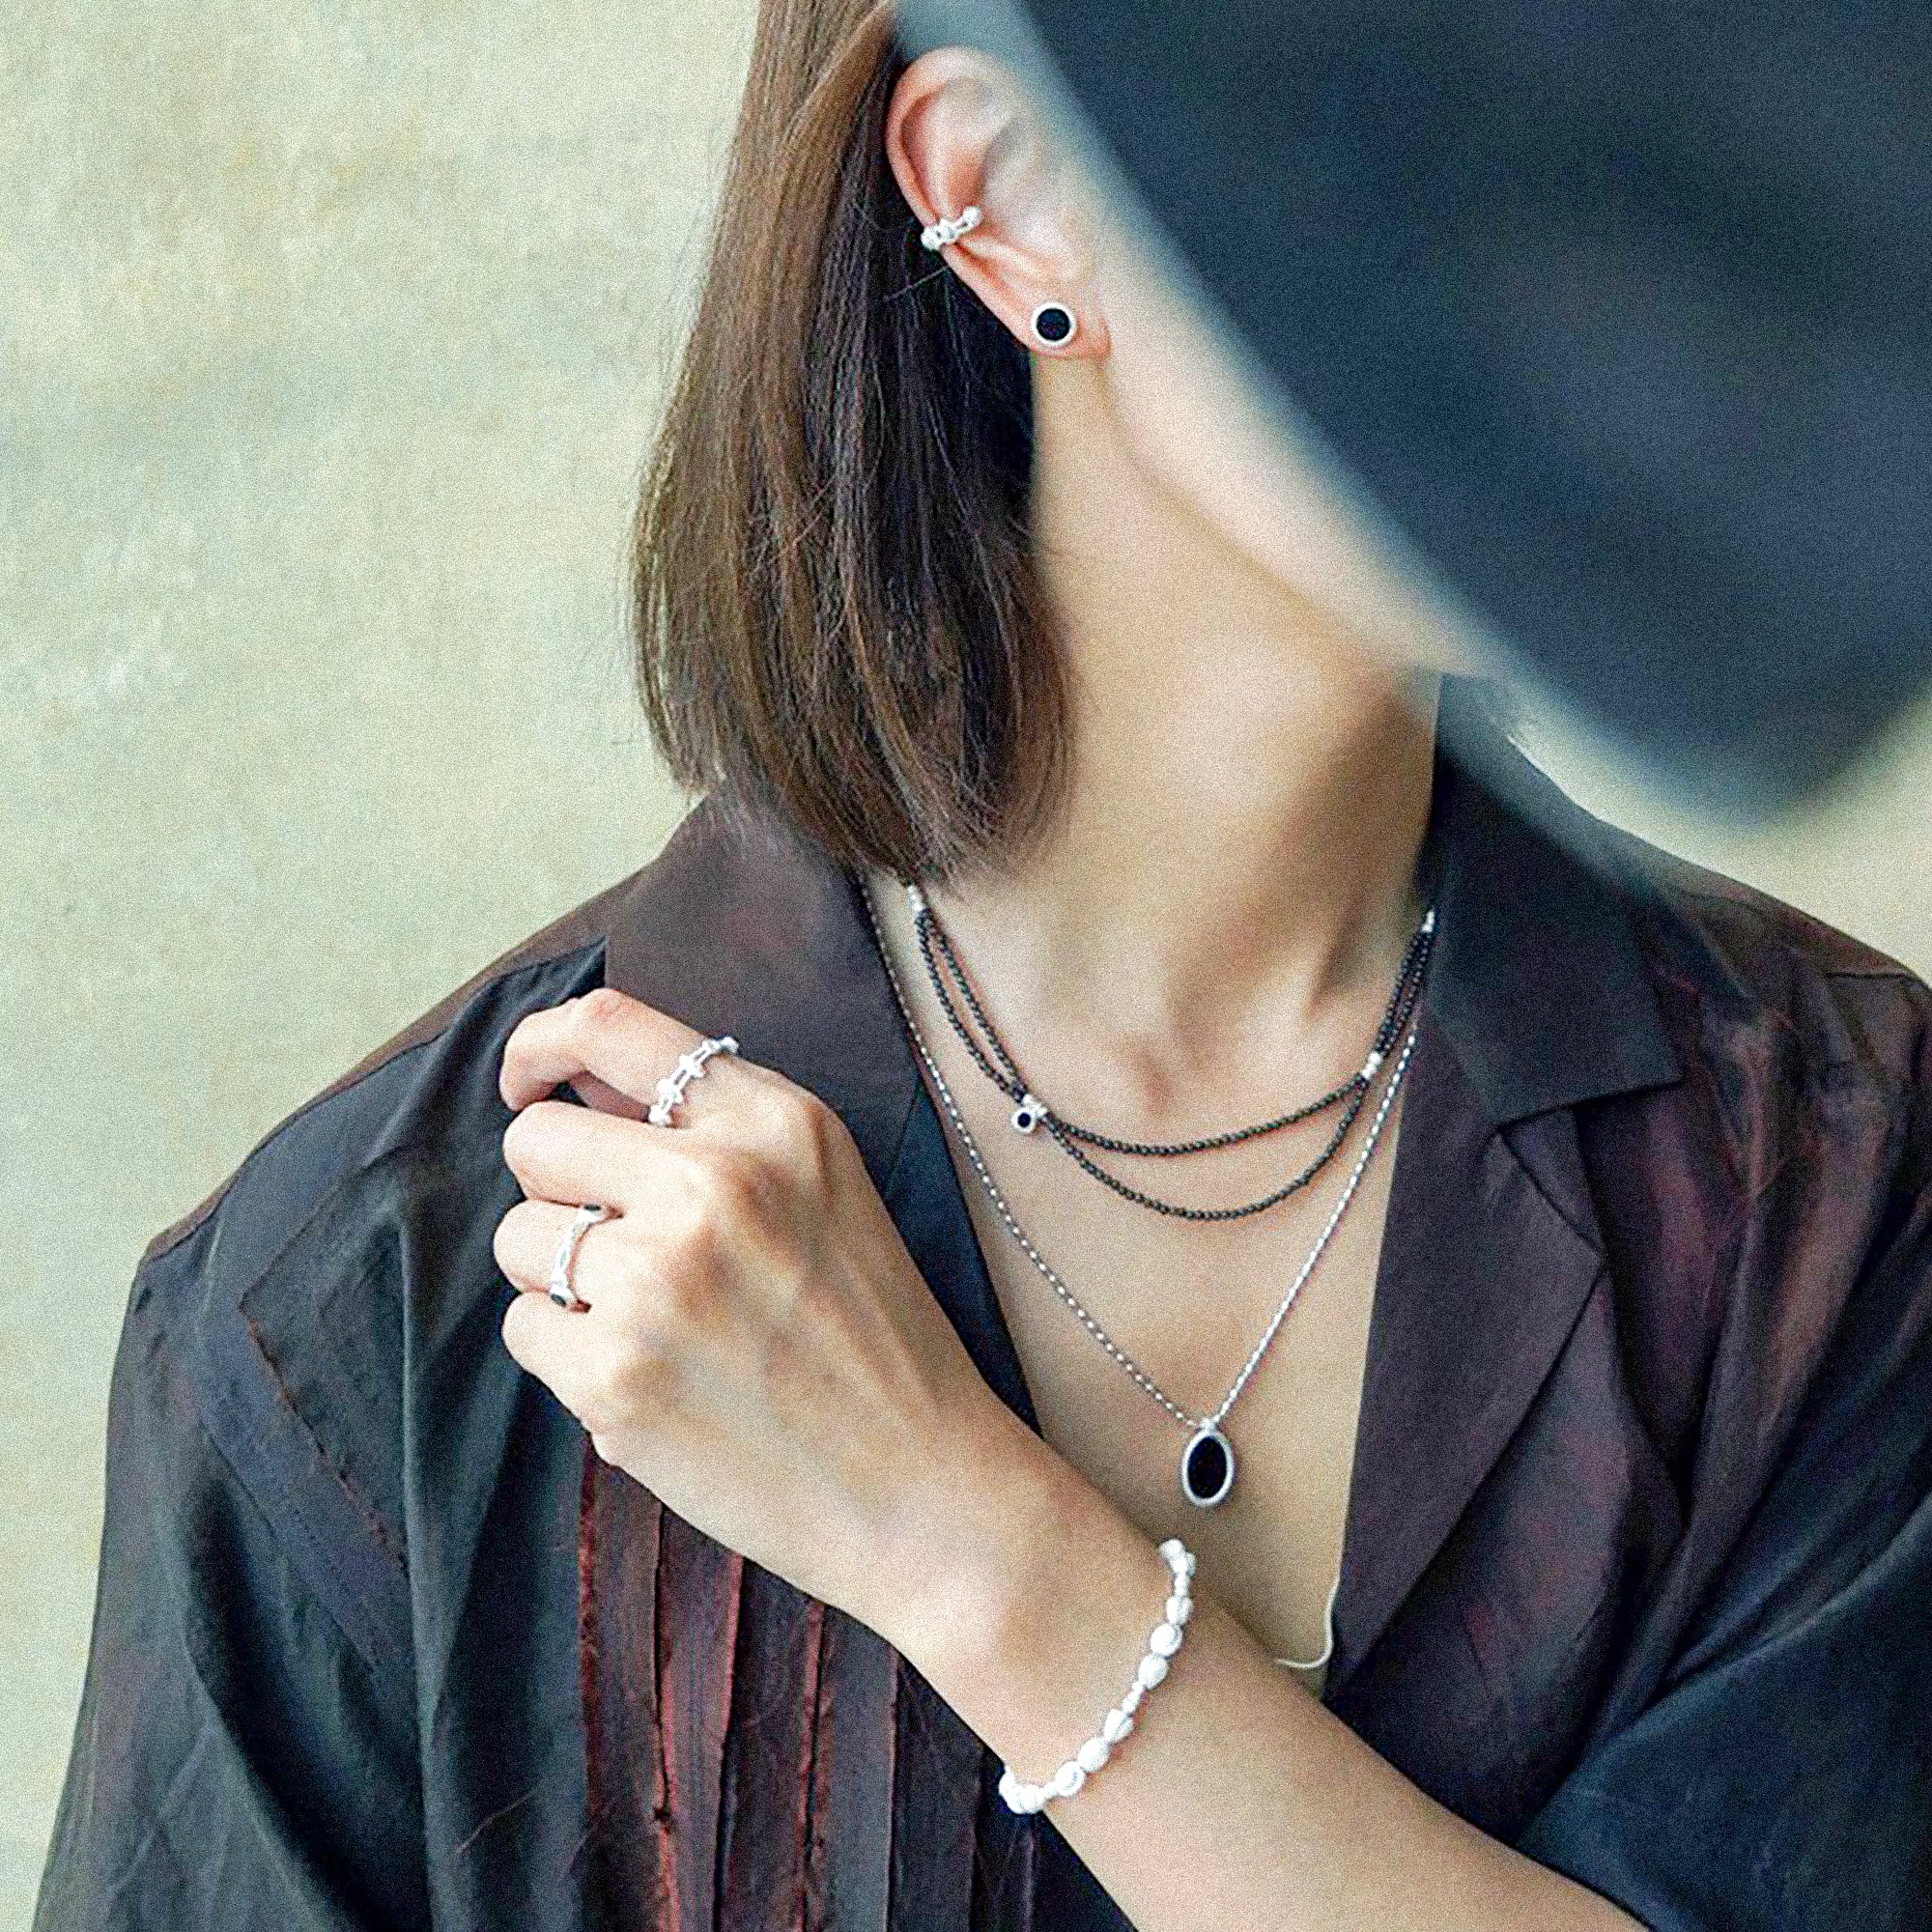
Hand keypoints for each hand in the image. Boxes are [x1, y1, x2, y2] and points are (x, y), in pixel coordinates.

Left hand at [491, 988, 1040, 1641]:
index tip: (524, 1080)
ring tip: (659, 1325)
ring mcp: (658, 1279)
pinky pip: (525, 1328)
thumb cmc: (875, 1339)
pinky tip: (653, 1380)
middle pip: (536, 1141)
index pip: (610, 1027)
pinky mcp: (615, 1374)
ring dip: (565, 1280)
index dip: (539, 1045)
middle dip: (560, 1192)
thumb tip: (577, 1083)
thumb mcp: (824, 1189)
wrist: (923, 1489)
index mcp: (774, 1123)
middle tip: (627, 1248)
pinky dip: (570, 1357)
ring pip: (520, 1239)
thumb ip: (711, 1129)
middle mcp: (713, 1184)